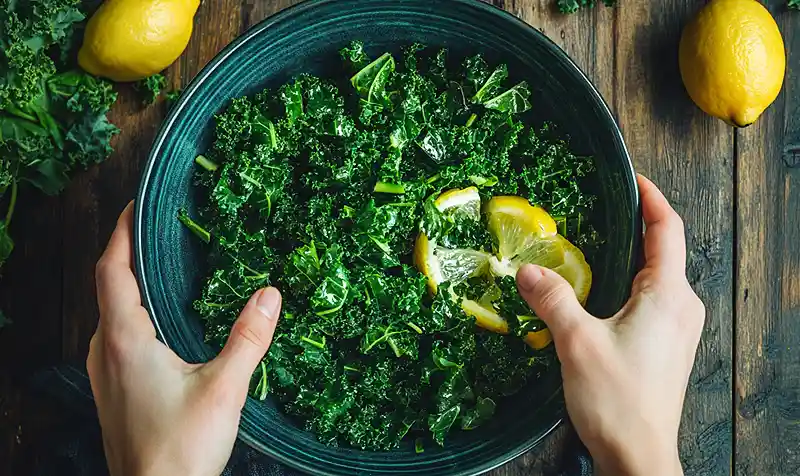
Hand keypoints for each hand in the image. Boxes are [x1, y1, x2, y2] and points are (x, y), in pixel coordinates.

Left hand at [87, 202, 281, 475]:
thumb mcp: (224, 388)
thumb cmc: (181, 446)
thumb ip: (248, 338)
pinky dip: (135, 315)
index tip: (137, 205)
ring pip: (112, 314)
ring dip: (132, 286)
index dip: (121, 233)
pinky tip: (165, 324)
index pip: (110, 270)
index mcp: (124, 339)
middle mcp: (105, 351)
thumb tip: (270, 293)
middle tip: (163, 232)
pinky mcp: (114, 391)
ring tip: (167, 270)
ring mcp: (105, 373)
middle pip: (108, 287)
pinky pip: (117, 337)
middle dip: (130, 254)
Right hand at [516, 175, 703, 475]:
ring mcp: (678, 328)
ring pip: (656, 278)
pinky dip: (629, 284)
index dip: (651, 198)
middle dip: (635, 225)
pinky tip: (599, 291)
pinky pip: (651, 301)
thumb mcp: (577, 342)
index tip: (631, 177)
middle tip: (600, 206)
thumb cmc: (617, 399)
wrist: (638, 455)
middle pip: (663, 250)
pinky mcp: (667, 347)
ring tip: (594, 243)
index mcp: (668, 295)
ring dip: (629, 257)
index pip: (668, 229)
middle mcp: (681, 307)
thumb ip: (553, 298)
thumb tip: (526, 270)